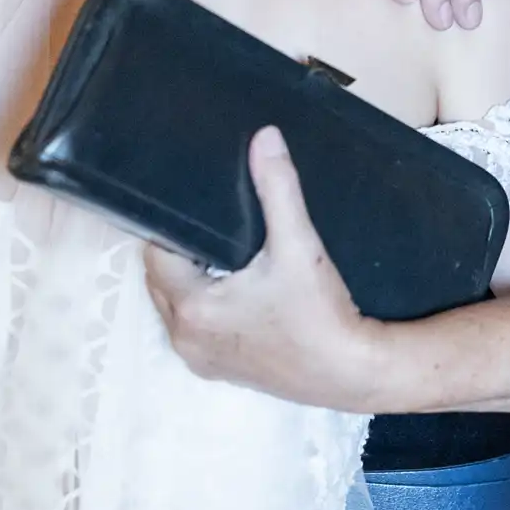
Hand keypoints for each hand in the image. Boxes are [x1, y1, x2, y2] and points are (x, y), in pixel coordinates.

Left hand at [145, 127, 390, 410]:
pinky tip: (238, 290)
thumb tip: (264, 137)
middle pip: (163, 280)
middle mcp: (185, 339)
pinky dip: (207, 308)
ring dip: (192, 282)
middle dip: (182, 253)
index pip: (157, 254)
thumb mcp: (298, 245)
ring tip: (227, 253)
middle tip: (217, 225)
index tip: (199, 208)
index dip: (174, 229)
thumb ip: (278, 189)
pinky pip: (196, 329)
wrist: (352, 371)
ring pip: (177, 306)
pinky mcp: (221, 372)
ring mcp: (201, 360)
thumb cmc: (320, 312)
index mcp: (191, 308)